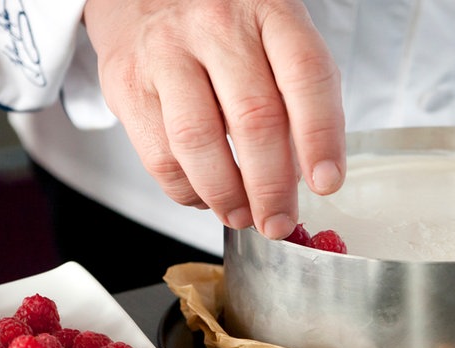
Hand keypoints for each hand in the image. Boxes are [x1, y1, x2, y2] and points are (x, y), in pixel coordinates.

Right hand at [82, 0, 345, 239]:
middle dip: (272, 186)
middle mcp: (216, 25)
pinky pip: (159, 154)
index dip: (321, 136)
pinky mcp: (127, 82)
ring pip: (199, 141)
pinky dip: (186, 190)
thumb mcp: (271, 31)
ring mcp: (166, 51)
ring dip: (227, 195)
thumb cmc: (221, 22)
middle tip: (279, 220)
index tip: (327, 183)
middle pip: (255, 117)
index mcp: (269, 10)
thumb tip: (307, 174)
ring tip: (243, 216)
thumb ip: (295, 91)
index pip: (306, 75)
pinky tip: (205, 196)